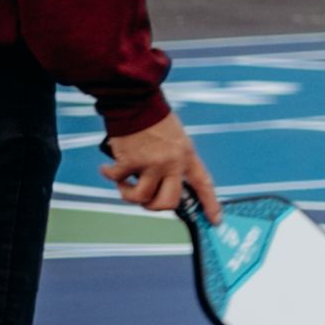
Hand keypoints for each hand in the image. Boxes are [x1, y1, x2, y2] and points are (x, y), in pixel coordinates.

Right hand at [105, 115, 219, 222]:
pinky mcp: (131, 161)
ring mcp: (152, 164)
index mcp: (187, 157)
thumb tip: (166, 186)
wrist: (136, 104)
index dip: (211, 204)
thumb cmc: (155, 121)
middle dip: (155, 207)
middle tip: (146, 199)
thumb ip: (176, 162)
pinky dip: (110, 175)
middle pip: (168, 202)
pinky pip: (118, 180)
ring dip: (128, 194)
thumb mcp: (177, 141)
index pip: (204, 184)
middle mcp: (172, 163)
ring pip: (142, 197)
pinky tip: (109, 168)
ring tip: (124, 182)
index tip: (216, 220)